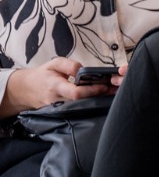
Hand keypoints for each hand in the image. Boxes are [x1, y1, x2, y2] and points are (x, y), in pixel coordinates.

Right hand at [0, 57, 114, 115]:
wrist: (25, 90)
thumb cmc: (43, 75)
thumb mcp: (53, 64)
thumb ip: (68, 65)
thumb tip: (82, 69)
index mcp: (55, 87)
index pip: (76, 93)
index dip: (91, 90)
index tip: (104, 85)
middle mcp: (57, 101)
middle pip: (82, 102)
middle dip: (99, 96)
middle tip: (114, 88)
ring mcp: (59, 109)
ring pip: (81, 107)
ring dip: (97, 100)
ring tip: (110, 92)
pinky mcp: (62, 113)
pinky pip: (77, 109)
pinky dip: (89, 103)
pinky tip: (99, 98)